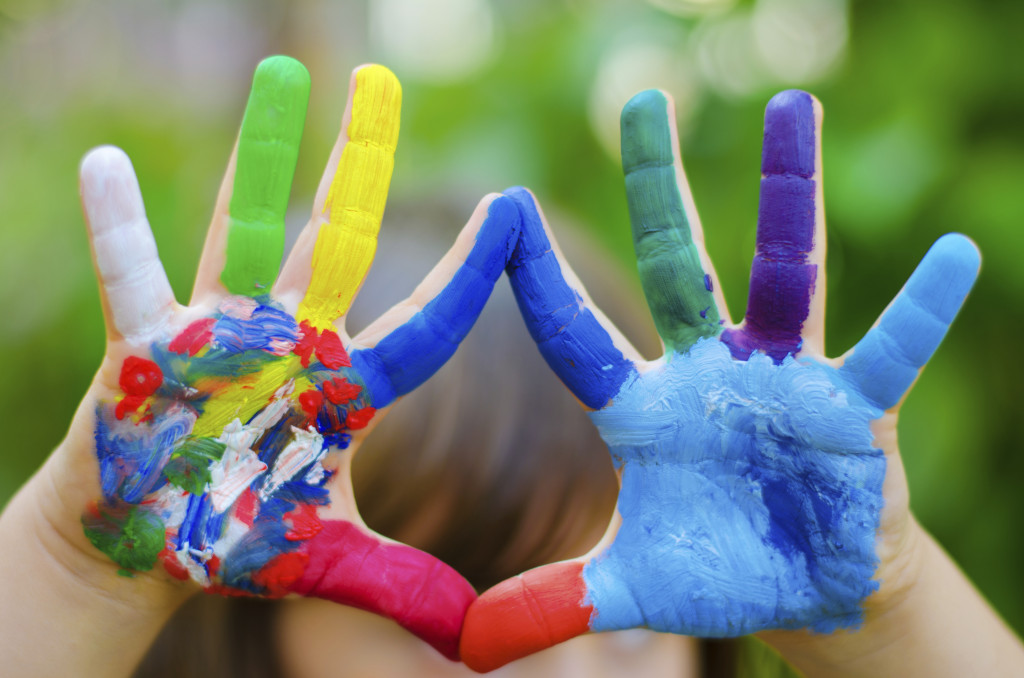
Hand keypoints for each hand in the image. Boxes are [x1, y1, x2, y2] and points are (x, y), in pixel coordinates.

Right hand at [42, 56, 517, 660]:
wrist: (152, 542)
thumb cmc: (236, 537)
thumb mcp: (325, 559)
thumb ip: (397, 587)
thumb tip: (473, 640)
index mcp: (345, 384)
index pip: (425, 320)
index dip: (468, 271)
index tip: (513, 207)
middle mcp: (291, 339)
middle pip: (336, 237)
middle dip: (360, 162)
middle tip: (387, 79)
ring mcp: (220, 331)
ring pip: (243, 228)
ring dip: (259, 155)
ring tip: (280, 76)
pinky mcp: (147, 344)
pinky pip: (132, 276)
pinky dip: (119, 225)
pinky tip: (108, 163)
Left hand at [460, 89, 978, 670]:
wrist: (800, 587)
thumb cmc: (715, 572)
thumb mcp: (632, 590)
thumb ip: (555, 603)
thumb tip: (467, 647)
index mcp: (642, 408)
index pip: (578, 334)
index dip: (538, 282)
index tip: (502, 210)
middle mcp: (706, 370)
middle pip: (675, 264)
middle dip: (654, 187)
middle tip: (638, 100)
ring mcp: (781, 376)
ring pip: (784, 272)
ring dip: (788, 194)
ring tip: (792, 107)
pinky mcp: (853, 403)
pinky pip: (889, 348)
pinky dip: (920, 309)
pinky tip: (953, 256)